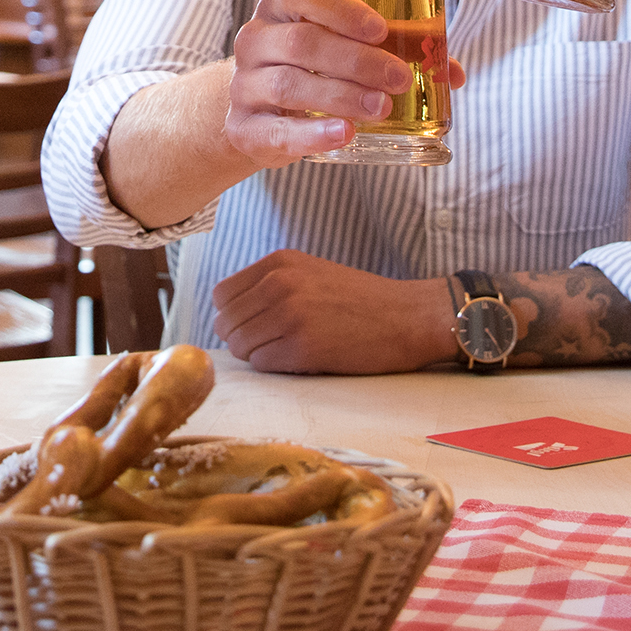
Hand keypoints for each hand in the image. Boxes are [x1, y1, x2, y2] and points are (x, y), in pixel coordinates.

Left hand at [213, 251, 455, 374]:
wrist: (409, 317)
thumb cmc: (361, 300)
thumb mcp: (310, 273)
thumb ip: (269, 285)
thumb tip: (227, 316)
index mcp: (280, 262)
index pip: (222, 295)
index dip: (233, 316)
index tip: (252, 326)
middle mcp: (280, 284)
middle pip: (226, 322)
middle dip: (242, 338)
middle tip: (270, 345)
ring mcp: (291, 315)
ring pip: (240, 346)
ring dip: (258, 355)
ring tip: (287, 352)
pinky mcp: (303, 348)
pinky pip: (262, 365)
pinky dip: (275, 368)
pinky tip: (301, 360)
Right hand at [225, 0, 458, 165]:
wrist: (256, 114)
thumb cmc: (309, 70)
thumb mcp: (340, 49)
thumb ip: (394, 52)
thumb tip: (450, 71)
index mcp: (281, 5)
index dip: (342, 9)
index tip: (380, 29)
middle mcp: (257, 38)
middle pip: (304, 42)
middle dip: (357, 61)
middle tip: (399, 78)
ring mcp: (244, 84)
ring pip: (291, 85)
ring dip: (342, 96)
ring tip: (380, 108)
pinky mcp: (244, 127)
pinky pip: (277, 130)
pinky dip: (313, 134)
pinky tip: (344, 134)